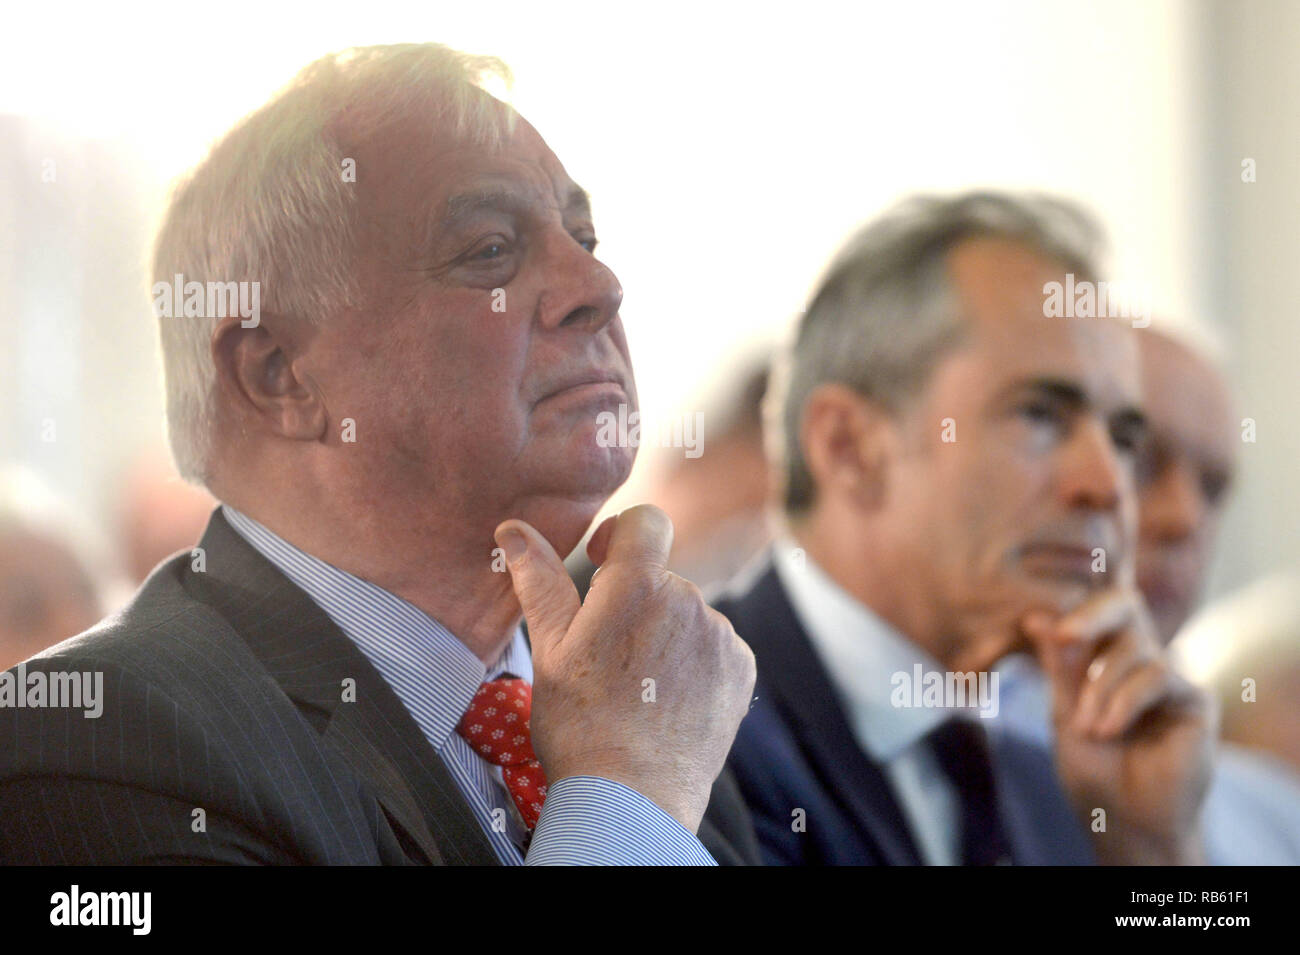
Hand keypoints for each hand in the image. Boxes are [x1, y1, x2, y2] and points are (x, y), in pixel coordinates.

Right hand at [494, 505, 755, 832]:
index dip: (622, 534)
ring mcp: (719, 635)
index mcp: (637, 586)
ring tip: (638, 686)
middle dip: (638, 601)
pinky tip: (667, 698)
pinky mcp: (740, 668)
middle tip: (608, 655)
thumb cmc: (581, 725)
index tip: (604, 564)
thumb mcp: (550, 649)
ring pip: (688, 614)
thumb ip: (539, 581)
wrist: (633, 798)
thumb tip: (514, 529)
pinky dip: (694, 661)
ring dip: (666, 633)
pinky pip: (715, 645)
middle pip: (662, 577)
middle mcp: (688, 601)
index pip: (646, 520)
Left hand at [1022, 588, 1215, 864]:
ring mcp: (1168, 676)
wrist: (1122, 818)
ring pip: (1136, 649)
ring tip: (1087, 729)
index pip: (1099, 607)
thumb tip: (1035, 616)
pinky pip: (1158, 676)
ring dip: (1101, 689)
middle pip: (1125, 605)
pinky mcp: (1194, 699)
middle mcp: (1139, 658)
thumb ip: (1058, 665)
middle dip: (1091, 615)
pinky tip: (1108, 730)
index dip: (1094, 583)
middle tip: (1064, 635)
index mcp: (1103, 654)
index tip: (1068, 581)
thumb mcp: (1064, 712)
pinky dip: (1125, 701)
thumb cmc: (1092, 768)